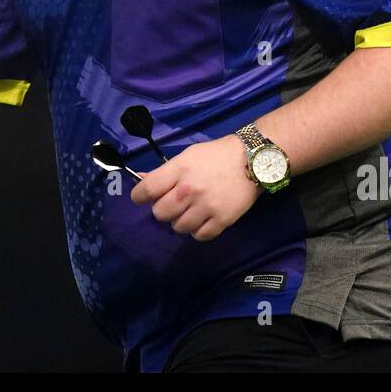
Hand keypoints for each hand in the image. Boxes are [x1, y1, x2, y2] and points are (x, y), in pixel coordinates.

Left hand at [129, 134, 262, 241]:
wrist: (251, 159)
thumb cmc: (216, 155)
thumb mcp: (187, 155)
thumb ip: (164, 171)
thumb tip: (140, 179)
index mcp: (179, 170)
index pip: (146, 190)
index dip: (139, 196)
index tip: (142, 198)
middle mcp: (189, 190)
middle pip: (160, 213)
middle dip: (163, 209)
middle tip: (174, 203)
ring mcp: (206, 206)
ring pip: (178, 227)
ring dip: (181, 220)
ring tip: (192, 210)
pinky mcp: (222, 220)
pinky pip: (199, 236)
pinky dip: (198, 230)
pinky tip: (203, 219)